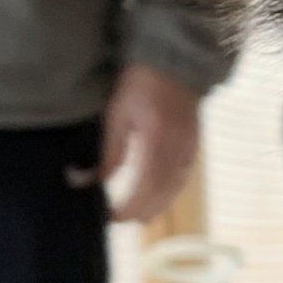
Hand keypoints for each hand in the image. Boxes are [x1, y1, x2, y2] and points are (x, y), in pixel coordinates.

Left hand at [101, 65, 202, 221]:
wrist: (175, 65)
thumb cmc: (141, 85)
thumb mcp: (117, 115)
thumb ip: (109, 152)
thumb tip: (89, 180)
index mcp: (157, 143)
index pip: (144, 189)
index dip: (128, 208)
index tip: (110, 216)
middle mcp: (177, 152)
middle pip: (161, 197)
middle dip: (139, 212)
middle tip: (116, 217)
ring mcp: (189, 152)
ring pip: (173, 192)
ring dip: (154, 207)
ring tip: (134, 214)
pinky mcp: (193, 149)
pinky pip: (181, 181)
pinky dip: (166, 194)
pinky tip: (155, 196)